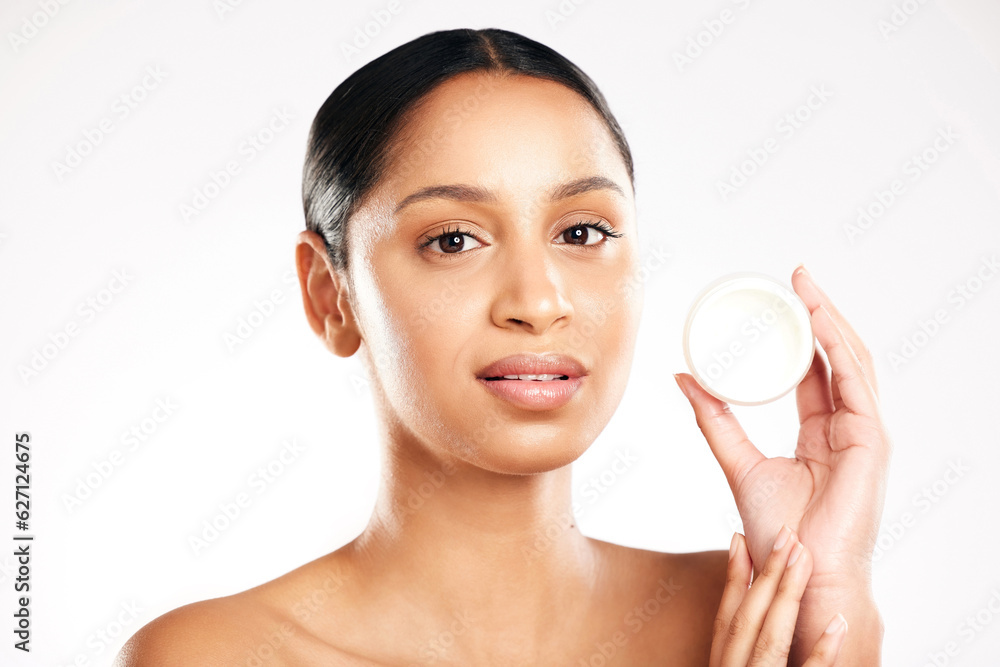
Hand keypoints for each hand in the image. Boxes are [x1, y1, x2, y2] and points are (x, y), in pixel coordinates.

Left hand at [675, 264, 892, 596]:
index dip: (803, 330)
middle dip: (820, 312)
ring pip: (853, 361)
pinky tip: (819, 319)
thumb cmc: (777, 531)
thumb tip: (683, 378)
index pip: (818, 369)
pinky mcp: (870, 441)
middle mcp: (848, 427)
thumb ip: (714, 419)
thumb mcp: (737, 461)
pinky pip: (856, 382)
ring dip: (830, 319)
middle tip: (795, 276)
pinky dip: (839, 347)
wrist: (797, 572)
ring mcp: (864, 432)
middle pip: (839, 356)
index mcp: (822, 432)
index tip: (782, 297)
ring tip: (804, 285)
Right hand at [711, 526, 846, 666]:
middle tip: (785, 533)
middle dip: (766, 574)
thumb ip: (748, 651)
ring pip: (772, 640)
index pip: (726, 618)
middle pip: (747, 620)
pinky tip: (838, 622)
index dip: (734, 576)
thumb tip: (758, 604)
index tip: (740, 537)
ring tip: (804, 556)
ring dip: (788, 595)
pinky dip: (823, 651)